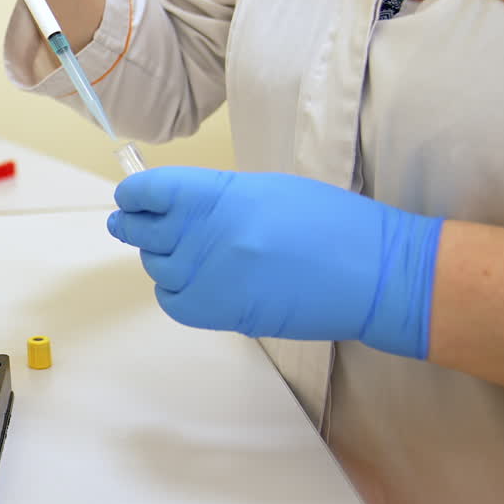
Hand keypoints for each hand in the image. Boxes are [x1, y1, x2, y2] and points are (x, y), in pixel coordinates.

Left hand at [106, 167, 443, 358]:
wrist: (375, 274)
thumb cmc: (331, 225)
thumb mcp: (267, 190)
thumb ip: (214, 196)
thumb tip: (171, 204)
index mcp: (219, 194)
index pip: (148, 191)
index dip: (133, 196)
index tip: (130, 199)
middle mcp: (208, 234)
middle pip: (141, 231)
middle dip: (134, 226)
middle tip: (129, 224)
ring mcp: (210, 275)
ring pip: (156, 267)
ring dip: (162, 260)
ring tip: (190, 255)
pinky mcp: (220, 312)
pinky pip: (172, 300)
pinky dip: (175, 292)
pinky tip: (196, 283)